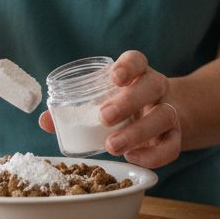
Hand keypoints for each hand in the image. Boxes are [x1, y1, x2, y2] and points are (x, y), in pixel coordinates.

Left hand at [38, 50, 181, 168]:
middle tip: (104, 116)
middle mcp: (156, 89)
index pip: (137, 61)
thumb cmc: (125, 106)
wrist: (167, 118)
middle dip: (128, 101)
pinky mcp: (175, 136)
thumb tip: (44, 120)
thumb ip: (76, 109)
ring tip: (112, 145)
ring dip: (137, 131)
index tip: (114, 76)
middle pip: (151, 86)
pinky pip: (171, 146)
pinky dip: (152, 155)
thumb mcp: (104, 100)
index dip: (128, 66)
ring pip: (163, 116)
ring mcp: (169, 112)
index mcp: (137, 74)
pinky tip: (131, 158)